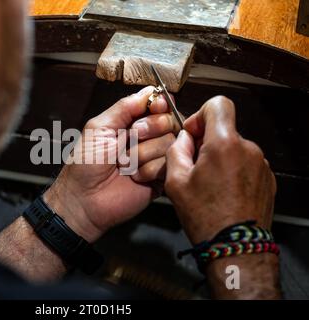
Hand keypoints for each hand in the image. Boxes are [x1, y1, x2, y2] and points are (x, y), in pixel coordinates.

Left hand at [44, 87, 180, 241]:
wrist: (84, 199)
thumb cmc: (85, 164)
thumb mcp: (99, 127)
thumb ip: (125, 107)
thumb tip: (151, 90)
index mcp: (131, 123)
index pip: (159, 104)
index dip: (159, 104)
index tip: (154, 107)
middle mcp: (146, 138)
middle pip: (169, 120)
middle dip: (147, 129)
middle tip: (128, 140)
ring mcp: (155, 158)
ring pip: (170, 142)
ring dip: (143, 153)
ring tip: (125, 164)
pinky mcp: (161, 178)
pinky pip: (169, 164)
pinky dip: (149, 170)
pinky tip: (134, 177)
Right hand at [165, 96, 275, 243]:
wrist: (236, 247)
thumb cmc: (205, 217)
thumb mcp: (175, 182)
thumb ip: (176, 150)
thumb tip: (184, 139)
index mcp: (224, 144)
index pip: (218, 104)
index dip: (200, 115)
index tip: (193, 135)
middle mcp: (248, 149)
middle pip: (224, 130)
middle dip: (207, 143)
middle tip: (194, 169)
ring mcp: (261, 164)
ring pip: (235, 148)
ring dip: (221, 159)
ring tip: (209, 186)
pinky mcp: (268, 178)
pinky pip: (246, 164)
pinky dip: (234, 172)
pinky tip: (223, 193)